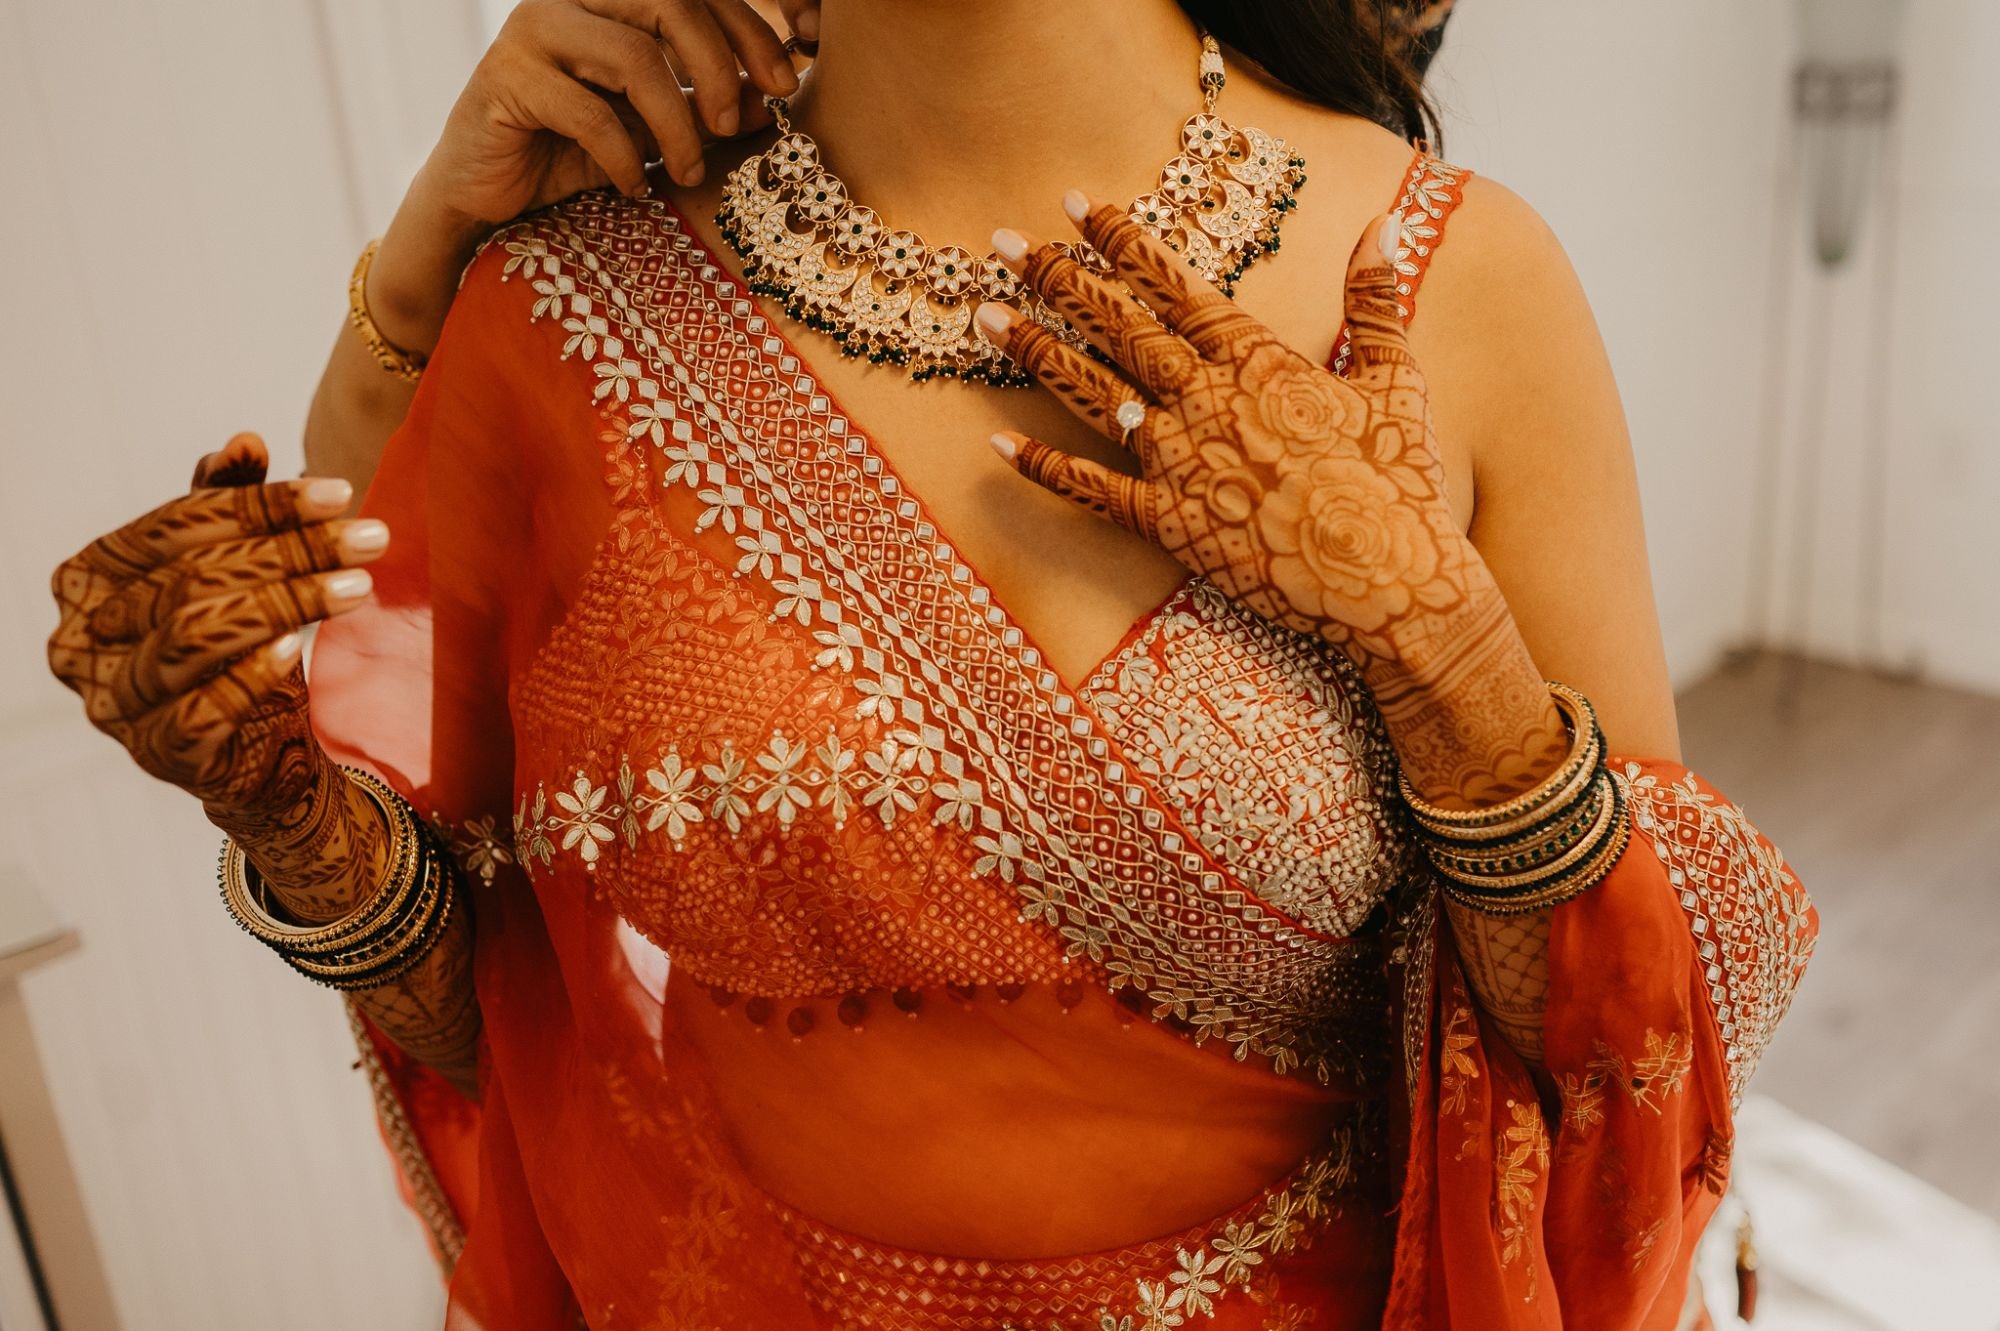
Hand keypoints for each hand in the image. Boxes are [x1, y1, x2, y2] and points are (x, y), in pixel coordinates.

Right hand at [45, 433, 385, 814]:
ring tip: (356, 587)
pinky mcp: (157, 753)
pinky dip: (251, 673)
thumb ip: (225, 504)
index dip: (259, 505)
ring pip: (195, 634)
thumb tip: (245, 444)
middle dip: (291, 552)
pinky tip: (295, 648)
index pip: (174, 526)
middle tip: (369, 539)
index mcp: (90, 576)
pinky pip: (203, 708)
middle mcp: (84, 638)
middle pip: (192, 577)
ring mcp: (115, 701)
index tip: (340, 493)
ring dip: (286, 603)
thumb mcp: (229, 566)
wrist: (255, 748)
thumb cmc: (235, 642)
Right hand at [424, 0, 809, 218]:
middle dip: (716, 66)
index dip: (748, 30)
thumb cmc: (571, 153)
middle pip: (669, 3)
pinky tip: (634, 186)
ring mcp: (534, 30)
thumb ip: (704, 110)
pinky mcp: (507, 76)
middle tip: (733, 126)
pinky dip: (625, 157)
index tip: (785, 83)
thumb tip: (772, 102)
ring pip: (636, 58)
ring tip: (687, 171)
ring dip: (676, 123)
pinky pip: (591, 112)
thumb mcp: (654, 131)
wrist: (484, 194)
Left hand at [975, 194, 1498, 685]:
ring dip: (1035, 351)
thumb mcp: (1395, 377)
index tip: (1074, 204)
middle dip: (1056, 279)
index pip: (1173, 285)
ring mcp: (1180, 462)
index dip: (1119, 240)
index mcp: (1257, 359)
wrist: (1388, 579)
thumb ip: (1374, 301)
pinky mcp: (1167, 524)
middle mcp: (1205, 400)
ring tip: (984, 316)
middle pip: (1117, 326)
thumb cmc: (1398, 480)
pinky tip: (998, 445)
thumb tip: (1381, 226)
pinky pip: (1091, 489)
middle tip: (1002, 242)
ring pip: (1092, 393)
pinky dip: (1043, 467)